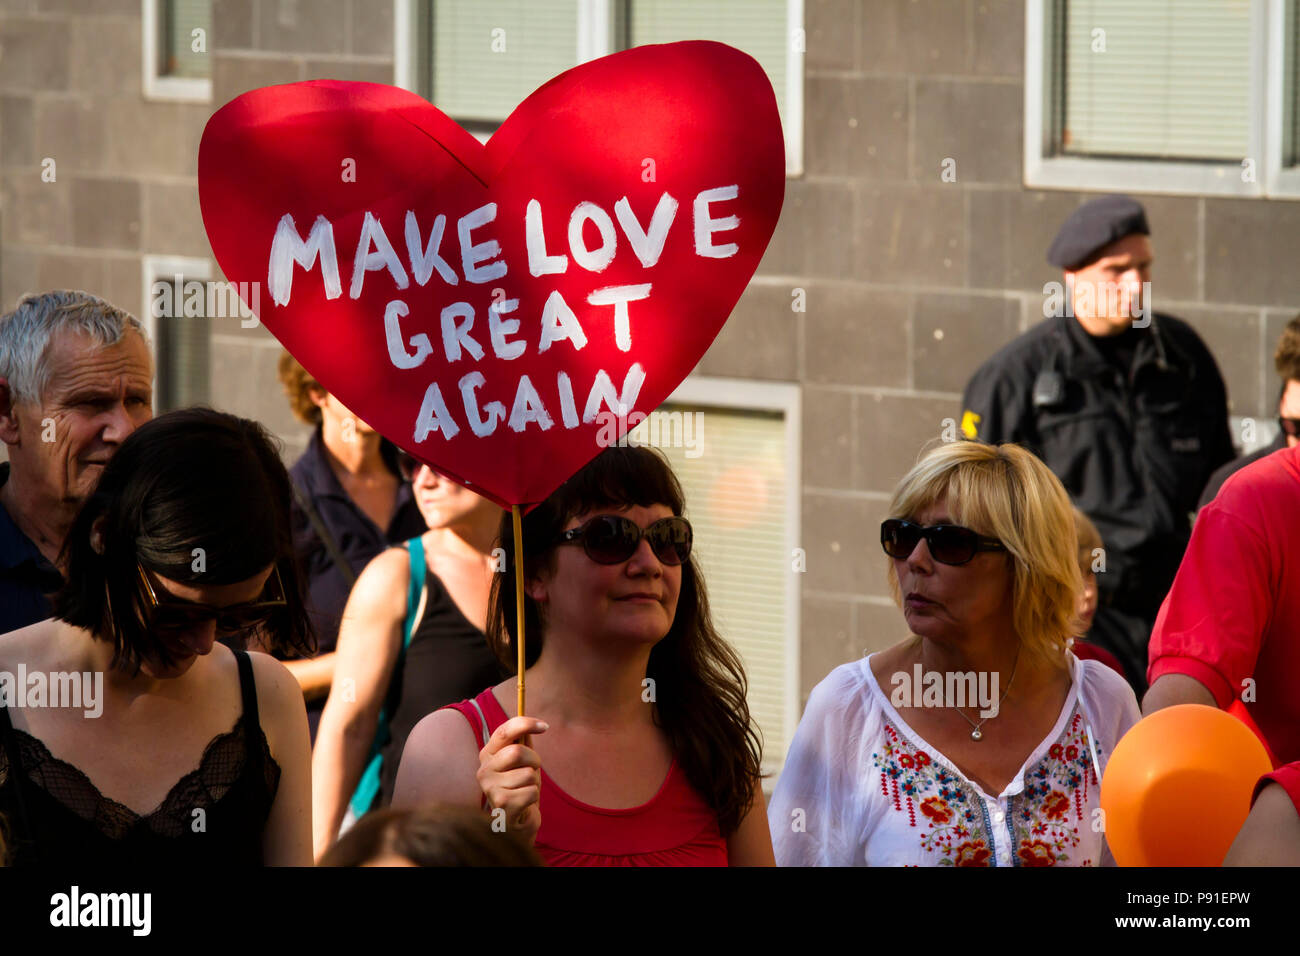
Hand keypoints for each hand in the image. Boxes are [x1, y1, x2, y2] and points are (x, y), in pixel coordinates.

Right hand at [477, 716, 548, 843]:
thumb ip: (524, 743)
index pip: (504, 732)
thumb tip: (536, 724)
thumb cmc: (519, 788)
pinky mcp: (501, 805)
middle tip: (534, 770)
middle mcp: (484, 770)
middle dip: (534, 760)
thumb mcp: (522, 762)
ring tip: (525, 790)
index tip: (544, 726)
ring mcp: (490, 789)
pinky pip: (531, 792)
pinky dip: (534, 796)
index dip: (525, 724)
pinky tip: (524, 803)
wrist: (515, 823)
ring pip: (528, 774)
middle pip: (517, 752)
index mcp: (488, 755)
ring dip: (535, 782)